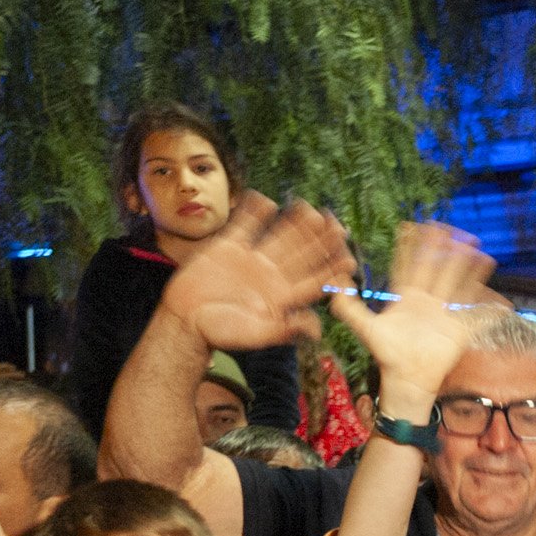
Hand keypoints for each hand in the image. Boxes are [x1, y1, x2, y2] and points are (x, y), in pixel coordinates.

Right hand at [157, 191, 355, 351]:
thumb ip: (284, 330)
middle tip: (339, 226)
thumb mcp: (256, 334)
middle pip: (303, 254)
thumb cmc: (220, 333)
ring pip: (280, 236)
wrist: (186, 319)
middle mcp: (272, 275)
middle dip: (321, 241)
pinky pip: (245, 225)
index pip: (314, 280)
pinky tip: (265, 200)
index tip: (349, 259)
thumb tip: (315, 330)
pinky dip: (254, 213)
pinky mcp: (229, 247)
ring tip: (310, 209)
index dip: (331, 270)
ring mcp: (252, 259)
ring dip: (296, 223)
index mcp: (283, 296)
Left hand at [326, 222, 493, 405]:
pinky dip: (491, 311)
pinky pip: (476, 317)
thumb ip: (350, 307)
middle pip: (437, 268)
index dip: (410, 246)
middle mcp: (427, 301)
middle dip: (443, 248)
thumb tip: (336, 283)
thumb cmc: (387, 355)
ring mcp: (444, 314)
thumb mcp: (365, 328)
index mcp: (406, 297)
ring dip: (468, 268)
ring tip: (479, 250)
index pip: (409, 265)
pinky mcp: (459, 330)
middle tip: (450, 227)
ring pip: (458, 284)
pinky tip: (504, 303)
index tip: (412, 226)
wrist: (407, 380)